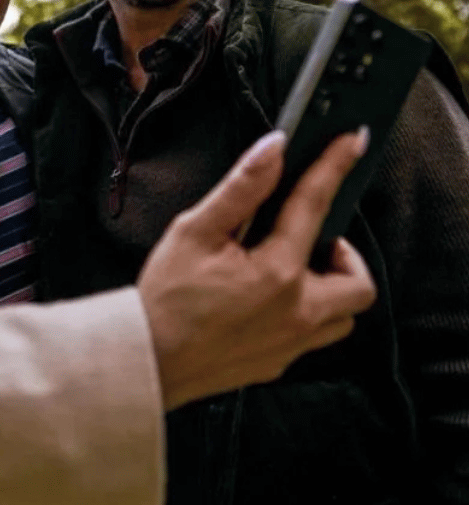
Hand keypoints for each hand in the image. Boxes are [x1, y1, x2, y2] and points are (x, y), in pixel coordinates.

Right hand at [138, 128, 376, 410]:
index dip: (334, 166)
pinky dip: (305, 313)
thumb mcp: (194, 231)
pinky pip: (312, 337)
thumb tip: (273, 149)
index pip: (315, 205)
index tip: (352, 141)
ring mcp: (291, 343)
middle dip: (344, 253)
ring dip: (330, 288)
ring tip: (292, 269)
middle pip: (358, 281)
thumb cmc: (165, 297)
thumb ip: (241, 189)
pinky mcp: (278, 363)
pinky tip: (268, 300)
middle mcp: (297, 312)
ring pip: (343, 316)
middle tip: (309, 237)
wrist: (145, 359)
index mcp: (277, 272)